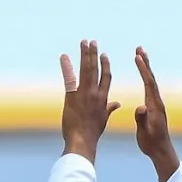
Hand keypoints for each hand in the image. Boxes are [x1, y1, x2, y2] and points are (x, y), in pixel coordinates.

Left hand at [59, 40, 120, 163]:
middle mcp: (95, 93)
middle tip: (91, 41)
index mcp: (103, 98)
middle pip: (95, 69)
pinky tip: (64, 57)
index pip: (106, 77)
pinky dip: (67, 67)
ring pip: (85, 69)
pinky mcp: (72, 96)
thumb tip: (117, 104)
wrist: (82, 140)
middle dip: (93, 54)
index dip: (105, 65)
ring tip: (83, 42)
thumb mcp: (104, 119)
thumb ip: (110, 108)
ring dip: (84, 54)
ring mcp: (84, 93)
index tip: (103, 55)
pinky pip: (69, 78)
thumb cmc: (92, 132)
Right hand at [133, 47, 179, 181]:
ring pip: (151, 82)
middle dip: (145, 63)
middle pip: (151, 78)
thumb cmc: (151, 143)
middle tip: (139, 49)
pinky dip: (146, 78)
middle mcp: (157, 102)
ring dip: (146, 68)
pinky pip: (149, 88)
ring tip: (140, 56)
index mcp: (154, 106)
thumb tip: (140, 107)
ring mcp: (156, 104)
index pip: (148, 84)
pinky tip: (143, 75)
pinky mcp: (154, 107)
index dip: (143, 69)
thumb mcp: (144, 132)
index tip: (137, 57)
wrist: (161, 150)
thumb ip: (142, 119)